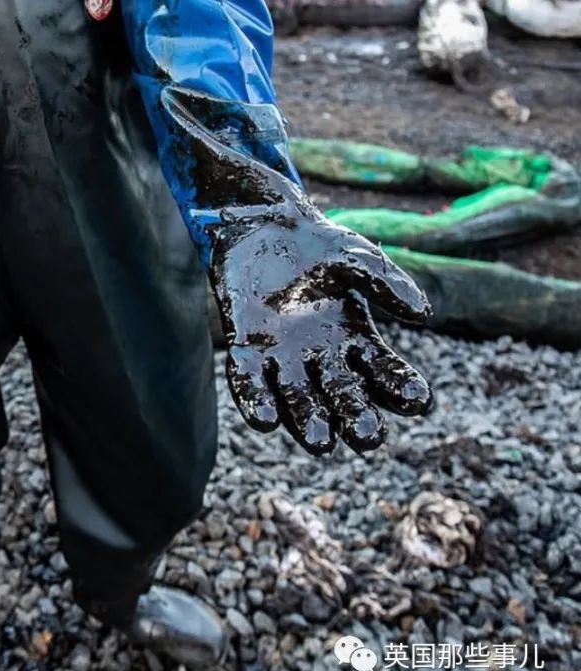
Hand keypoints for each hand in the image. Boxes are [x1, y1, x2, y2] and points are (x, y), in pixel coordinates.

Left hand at [211, 193, 433, 454]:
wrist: (262, 228)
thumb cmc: (316, 245)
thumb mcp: (355, 258)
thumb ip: (386, 281)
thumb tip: (424, 313)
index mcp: (357, 340)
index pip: (384, 372)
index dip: (400, 387)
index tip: (419, 401)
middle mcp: (322, 359)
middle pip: (343, 396)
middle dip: (356, 417)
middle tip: (368, 437)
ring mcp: (282, 358)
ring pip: (297, 399)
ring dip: (308, 421)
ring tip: (320, 442)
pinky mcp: (246, 349)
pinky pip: (249, 381)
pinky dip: (256, 400)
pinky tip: (265, 421)